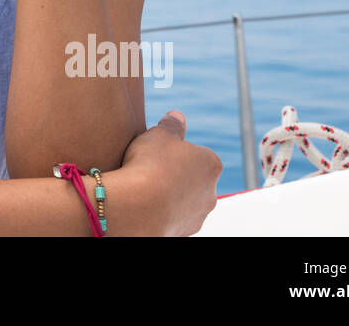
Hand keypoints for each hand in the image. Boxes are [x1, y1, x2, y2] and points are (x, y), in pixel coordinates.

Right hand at [118, 111, 223, 235]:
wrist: (137, 207)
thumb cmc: (150, 165)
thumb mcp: (159, 134)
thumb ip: (171, 125)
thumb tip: (177, 116)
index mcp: (211, 163)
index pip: (197, 154)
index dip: (176, 152)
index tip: (158, 152)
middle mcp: (210, 192)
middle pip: (193, 179)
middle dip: (175, 175)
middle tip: (149, 169)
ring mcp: (197, 216)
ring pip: (183, 201)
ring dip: (168, 195)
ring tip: (143, 188)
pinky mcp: (181, 233)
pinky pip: (171, 217)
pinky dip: (160, 212)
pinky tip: (142, 204)